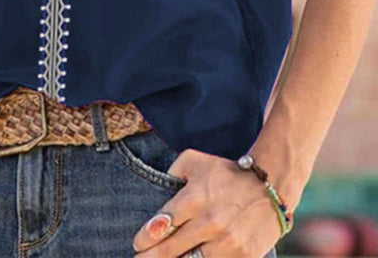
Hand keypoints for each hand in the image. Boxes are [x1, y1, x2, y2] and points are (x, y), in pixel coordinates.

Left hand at [131, 148, 282, 257]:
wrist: (271, 186)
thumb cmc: (227, 173)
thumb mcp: (196, 161)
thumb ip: (172, 172)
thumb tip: (155, 191)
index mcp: (195, 198)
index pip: (161, 226)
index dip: (144, 239)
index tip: (138, 243)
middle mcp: (209, 223)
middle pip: (169, 252)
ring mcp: (227, 244)